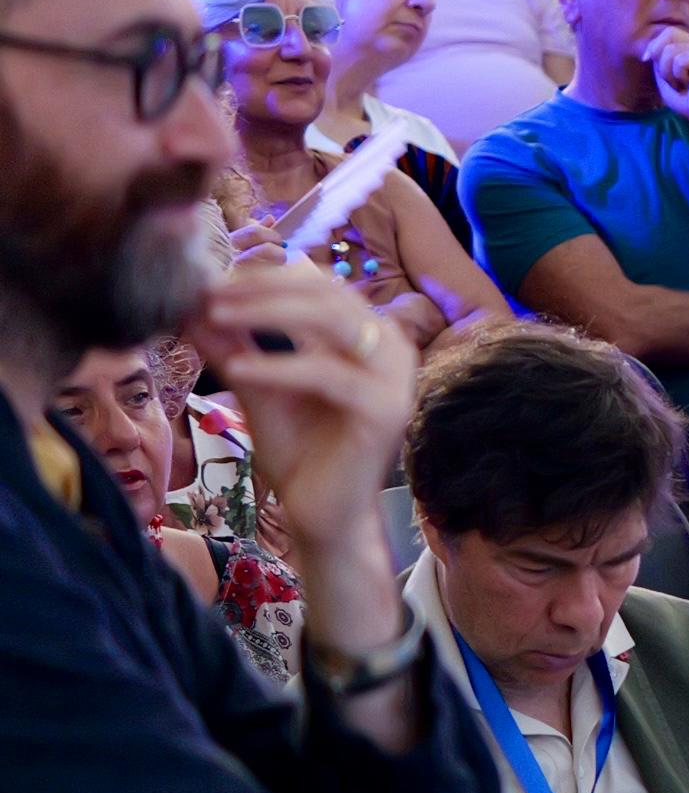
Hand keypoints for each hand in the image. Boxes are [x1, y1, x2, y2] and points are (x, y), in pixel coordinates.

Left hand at [188, 257, 415, 568]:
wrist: (323, 515)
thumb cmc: (301, 453)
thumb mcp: (258, 387)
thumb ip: (234, 346)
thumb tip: (191, 304)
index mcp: (367, 337)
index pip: (319, 284)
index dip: (263, 277)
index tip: (209, 284)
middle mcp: (390, 349)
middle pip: (328, 292)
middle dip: (262, 287)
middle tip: (208, 294)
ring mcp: (394, 379)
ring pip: (334, 320)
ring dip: (269, 312)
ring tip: (215, 316)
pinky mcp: (386, 411)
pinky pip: (328, 374)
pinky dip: (279, 366)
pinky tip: (237, 367)